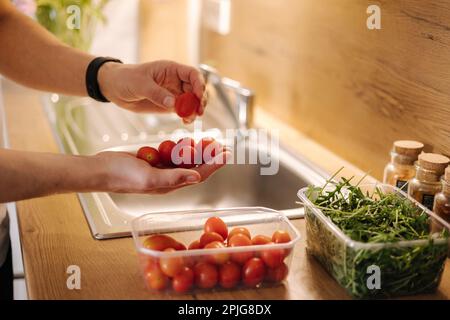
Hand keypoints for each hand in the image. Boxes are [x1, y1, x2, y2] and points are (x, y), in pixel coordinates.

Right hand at [94, 150, 229, 194]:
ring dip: (197, 151)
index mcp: (170, 185)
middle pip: (195, 167)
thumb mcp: (149, 178)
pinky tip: (186, 140)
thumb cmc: (122, 176)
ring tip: (208, 141)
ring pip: (185, 160)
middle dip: (209, 157)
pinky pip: (171, 154)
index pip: (198, 175)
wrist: (100, 170)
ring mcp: (160, 170)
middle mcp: (168, 179)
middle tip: (221, 145)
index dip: (214, 165)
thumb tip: (196, 177)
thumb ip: (173, 178)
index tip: (226, 154)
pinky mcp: (153, 161)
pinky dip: (181, 147)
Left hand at [98, 60, 206, 123]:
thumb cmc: (126, 78)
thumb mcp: (140, 84)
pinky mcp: (169, 105)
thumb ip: (156, 93)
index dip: (199, 84)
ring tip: (189, 119)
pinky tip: (185, 121)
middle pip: (196, 89)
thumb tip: (173, 103)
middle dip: (200, 100)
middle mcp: (176, 80)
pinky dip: (187, 116)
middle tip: (198, 112)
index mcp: (171, 69)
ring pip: (192, 101)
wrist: (114, 88)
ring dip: (194, 110)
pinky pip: (183, 110)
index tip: (198, 97)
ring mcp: (174, 93)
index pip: (192, 74)